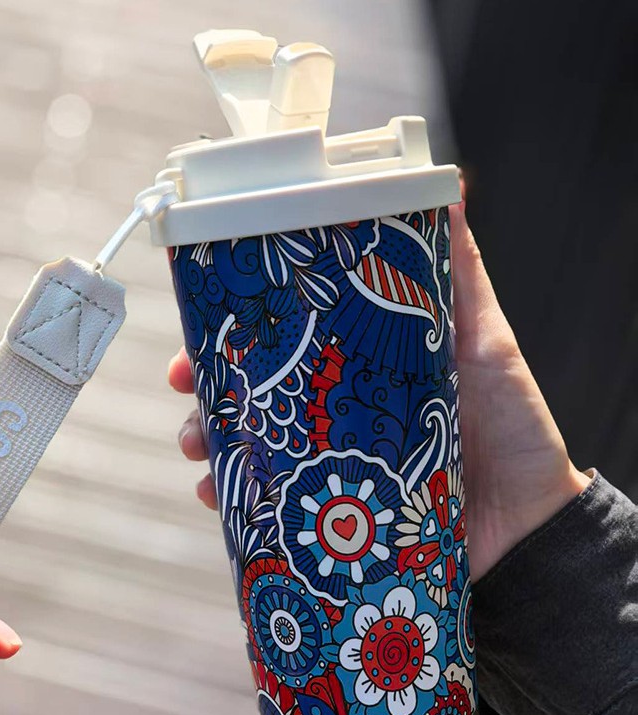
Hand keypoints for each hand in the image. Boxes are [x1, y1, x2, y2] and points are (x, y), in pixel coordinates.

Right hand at [167, 204, 589, 580]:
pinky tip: (216, 496)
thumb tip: (452, 189)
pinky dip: (236, 498)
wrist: (529, 523)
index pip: (286, 339)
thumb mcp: (484, 342)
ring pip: (250, 444)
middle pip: (255, 390)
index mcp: (358, 366)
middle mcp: (334, 410)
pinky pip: (269, 503)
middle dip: (209, 386)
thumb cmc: (510, 426)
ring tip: (197, 447)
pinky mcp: (331, 509)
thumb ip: (460, 279)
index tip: (205, 325)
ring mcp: (328, 461)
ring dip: (210, 440)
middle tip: (186, 387)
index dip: (240, 330)